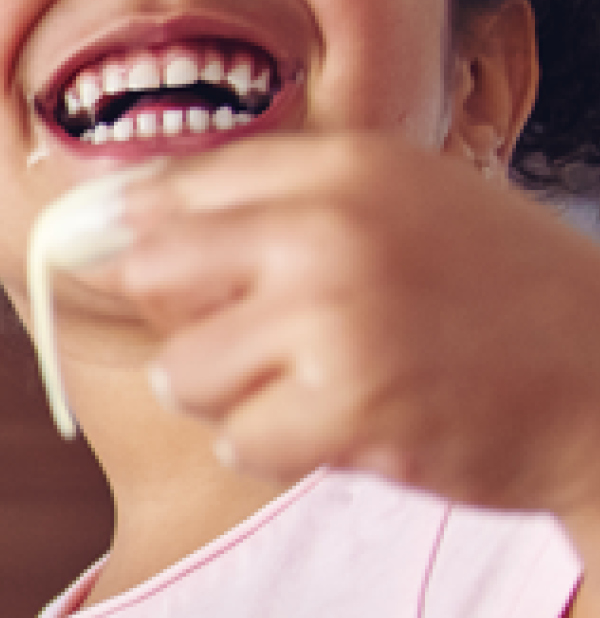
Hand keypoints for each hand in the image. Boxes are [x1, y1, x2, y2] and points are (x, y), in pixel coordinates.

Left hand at [117, 133, 599, 527]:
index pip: (172, 192)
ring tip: (325, 386)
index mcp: (347, 167)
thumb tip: (115, 219)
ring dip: (238, 397)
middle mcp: (332, 229)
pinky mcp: (351, 408)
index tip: (201, 280)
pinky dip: (284, 450)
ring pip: (183, 373)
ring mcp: (338, 319)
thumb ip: (283, 204)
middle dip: (192, 320)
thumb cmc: (502, 298)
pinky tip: (353, 426)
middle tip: (272, 343)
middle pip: (150, 273)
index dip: (167, 244)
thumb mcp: (409, 207)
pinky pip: (238, 442)